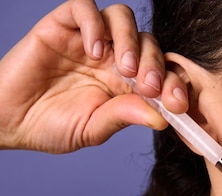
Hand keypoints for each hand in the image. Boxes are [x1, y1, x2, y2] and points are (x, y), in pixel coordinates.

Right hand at [0, 0, 187, 152]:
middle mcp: (112, 57)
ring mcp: (88, 40)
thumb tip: (161, 118)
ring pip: (122, 18)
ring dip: (130, 41)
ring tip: (124, 69)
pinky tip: (94, 51)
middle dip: (155, 64)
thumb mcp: (94, 128)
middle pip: (147, 43)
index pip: (161, 72)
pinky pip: (83, 8)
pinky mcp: (61, 27)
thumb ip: (123, 118)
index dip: (174, 84)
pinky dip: (94, 24)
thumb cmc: (51, 126)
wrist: (8, 121)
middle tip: (149, 86)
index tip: (176, 104)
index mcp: (127, 83)